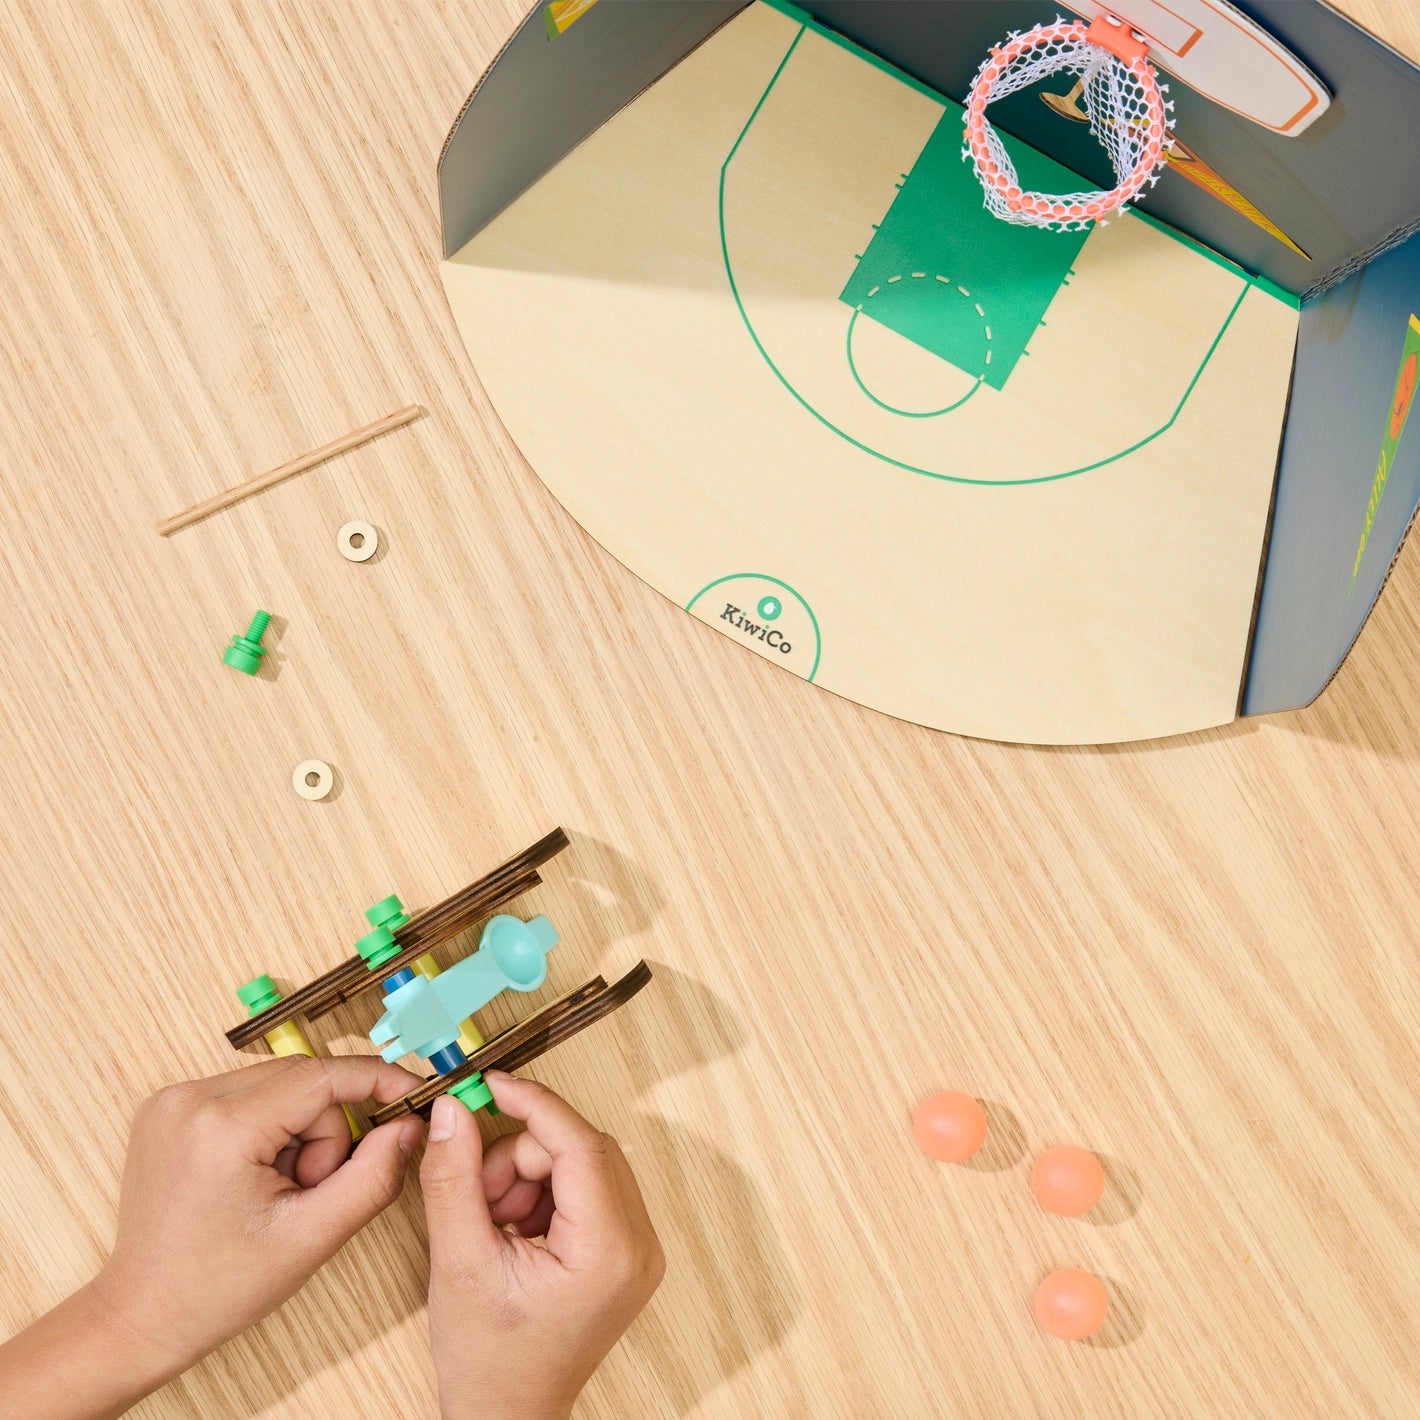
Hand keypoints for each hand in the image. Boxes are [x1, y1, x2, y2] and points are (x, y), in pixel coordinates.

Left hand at [99, 1056, 424, 1366]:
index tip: (414, 1094)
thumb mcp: (313, 1237)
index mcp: (221, 1128)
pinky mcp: (169, 1105)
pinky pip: (250, 1092)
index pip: (323, 1075)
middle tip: (312, 1188)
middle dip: (327, 1129)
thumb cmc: (219, 1287)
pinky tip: (256, 1174)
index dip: (378, 1080)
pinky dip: (270, 1126)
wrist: (142, 1313)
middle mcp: (189, 1098)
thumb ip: (373, 1176)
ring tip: (279, 1189)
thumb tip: (410, 1124)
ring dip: (299, 1129)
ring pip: (280, 1084)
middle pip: (304, 1079)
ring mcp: (173, 1099)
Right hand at [420, 1071, 664, 1419]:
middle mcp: (638, 1246)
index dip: (532, 1105)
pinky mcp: (624, 1251)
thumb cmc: (488, 1361)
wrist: (506, 1418)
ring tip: (492, 1226)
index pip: (579, 1144)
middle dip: (520, 1157)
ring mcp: (637, 1249)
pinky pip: (585, 1187)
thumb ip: (454, 1177)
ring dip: (527, 1176)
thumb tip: (452, 1111)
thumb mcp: (458, 1262)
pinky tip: (512, 1232)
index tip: (490, 1084)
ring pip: (580, 1162)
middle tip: (477, 1194)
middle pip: (581, 1148)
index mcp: (609, 1251)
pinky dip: (542, 1193)